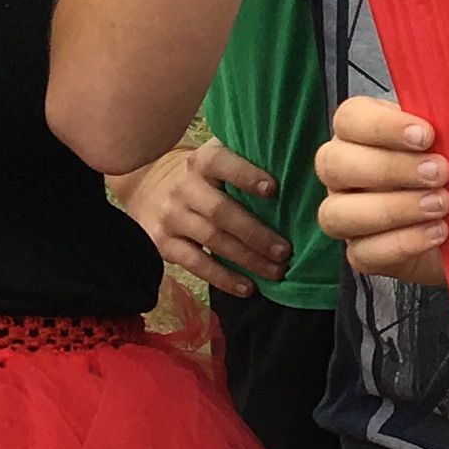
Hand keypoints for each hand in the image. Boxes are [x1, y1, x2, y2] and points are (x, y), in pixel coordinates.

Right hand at [116, 139, 288, 297]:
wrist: (147, 188)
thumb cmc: (204, 177)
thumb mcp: (218, 161)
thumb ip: (248, 163)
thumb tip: (301, 175)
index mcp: (202, 162)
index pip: (220, 163)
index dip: (245, 175)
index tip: (273, 189)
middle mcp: (184, 188)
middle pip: (220, 211)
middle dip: (255, 232)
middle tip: (285, 250)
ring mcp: (172, 217)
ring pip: (212, 239)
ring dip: (247, 258)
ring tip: (276, 271)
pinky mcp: (164, 244)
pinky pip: (195, 263)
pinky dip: (223, 278)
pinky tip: (247, 288)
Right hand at [317, 95, 448, 287]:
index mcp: (363, 133)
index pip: (349, 118)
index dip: (382, 126)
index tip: (427, 136)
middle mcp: (345, 172)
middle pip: (334, 164)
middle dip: (390, 168)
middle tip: (441, 172)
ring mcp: (347, 215)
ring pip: (337, 213)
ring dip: (392, 209)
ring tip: (442, 204)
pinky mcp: (364, 253)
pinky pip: (362, 253)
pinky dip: (402, 244)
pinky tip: (438, 232)